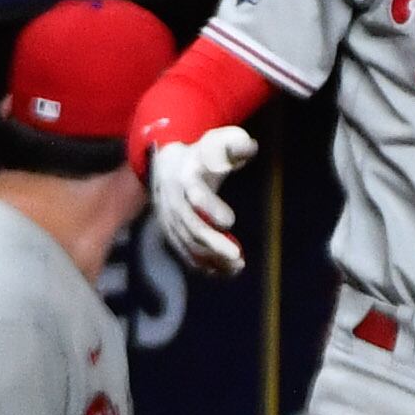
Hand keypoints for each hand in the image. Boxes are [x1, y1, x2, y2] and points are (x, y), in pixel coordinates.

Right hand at [151, 128, 257, 275]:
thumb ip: (234, 144)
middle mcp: (172, 200)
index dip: (210, 210)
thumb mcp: (216, 142)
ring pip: (188, 245)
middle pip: (191, 226)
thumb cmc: (200, 154)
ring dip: (212, 259)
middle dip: (213, 244)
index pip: (195, 196)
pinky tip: (225, 271)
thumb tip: (250, 147)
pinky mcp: (171, 233)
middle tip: (237, 257)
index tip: (230, 221)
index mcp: (185, 176)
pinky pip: (186, 254)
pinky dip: (205, 265)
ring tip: (238, 265)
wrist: (165, 164)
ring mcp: (169, 219)